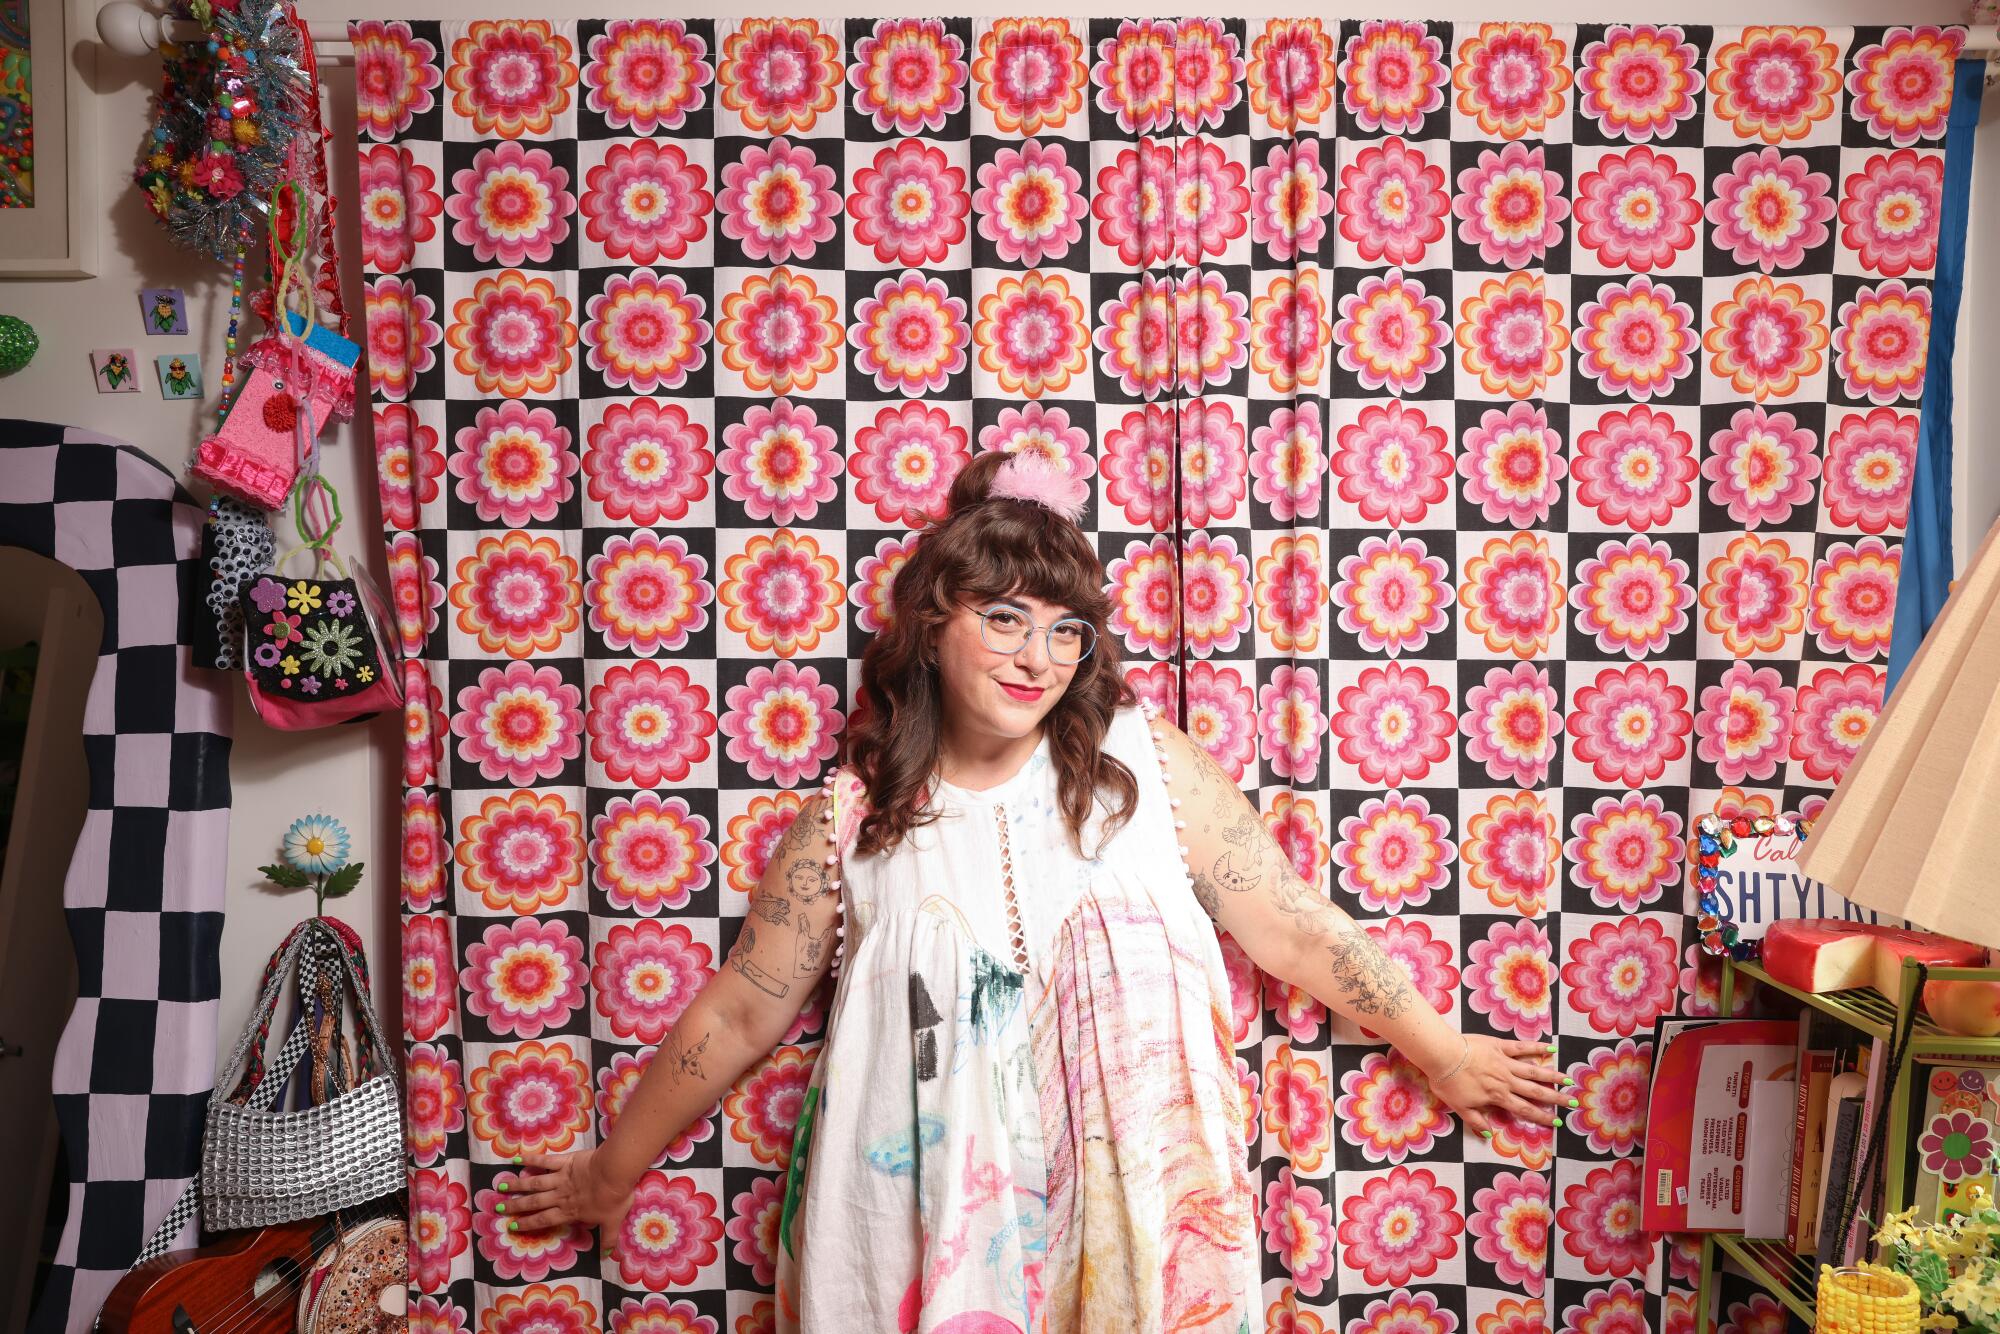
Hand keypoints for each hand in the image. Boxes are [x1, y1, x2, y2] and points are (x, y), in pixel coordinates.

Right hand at [507, 1147, 635, 1234]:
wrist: (615, 1173)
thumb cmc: (614, 1198)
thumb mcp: (613, 1222)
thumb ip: (608, 1238)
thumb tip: (606, 1257)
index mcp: (569, 1212)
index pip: (544, 1220)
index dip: (528, 1224)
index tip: (512, 1226)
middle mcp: (560, 1196)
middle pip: (534, 1202)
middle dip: (515, 1206)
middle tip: (498, 1207)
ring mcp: (561, 1178)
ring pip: (535, 1183)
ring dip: (517, 1185)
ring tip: (501, 1186)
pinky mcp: (565, 1162)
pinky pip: (545, 1161)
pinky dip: (532, 1159)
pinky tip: (518, 1159)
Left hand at [1421, 1034, 1569, 1136]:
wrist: (1442, 1054)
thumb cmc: (1448, 1081)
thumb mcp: (1459, 1107)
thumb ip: (1476, 1121)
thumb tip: (1488, 1134)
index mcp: (1498, 1096)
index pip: (1524, 1109)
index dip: (1541, 1117)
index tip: (1557, 1121)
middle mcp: (1506, 1080)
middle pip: (1535, 1091)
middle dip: (1556, 1099)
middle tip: (1573, 1102)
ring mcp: (1505, 1062)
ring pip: (1533, 1070)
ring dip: (1552, 1075)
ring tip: (1569, 1079)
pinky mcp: (1500, 1045)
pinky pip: (1522, 1047)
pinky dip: (1537, 1047)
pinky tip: (1551, 1048)